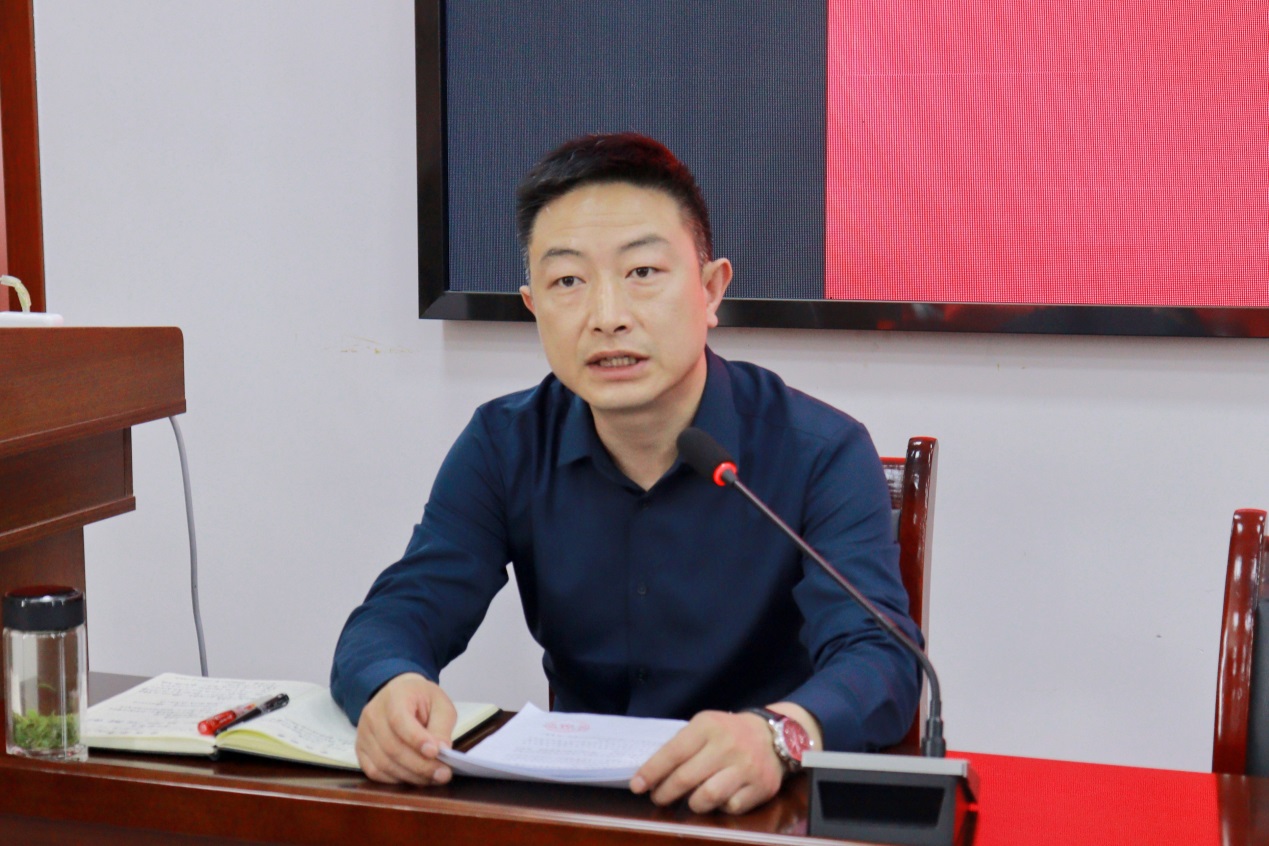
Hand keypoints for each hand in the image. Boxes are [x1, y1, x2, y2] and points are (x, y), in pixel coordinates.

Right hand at [354, 672, 456, 785]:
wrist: (400, 694)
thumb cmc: (423, 700)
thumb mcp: (441, 705)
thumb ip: (442, 727)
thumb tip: (442, 752)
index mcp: (394, 696)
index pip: (399, 720)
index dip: (416, 739)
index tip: (435, 753)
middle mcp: (373, 714)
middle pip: (392, 747)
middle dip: (420, 765)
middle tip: (443, 774)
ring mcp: (363, 733)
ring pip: (383, 763)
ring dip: (411, 775)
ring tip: (433, 777)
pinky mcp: (361, 749)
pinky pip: (374, 772)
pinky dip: (396, 779)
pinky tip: (413, 777)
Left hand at [629, 710, 784, 814]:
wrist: (775, 735)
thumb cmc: (729, 732)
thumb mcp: (705, 726)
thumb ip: (682, 746)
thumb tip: (652, 775)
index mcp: (708, 726)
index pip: (673, 752)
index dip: (652, 772)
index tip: (637, 786)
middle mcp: (727, 746)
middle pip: (686, 778)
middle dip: (665, 793)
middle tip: (658, 798)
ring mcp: (746, 767)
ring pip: (707, 797)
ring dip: (692, 804)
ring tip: (689, 800)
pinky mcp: (761, 787)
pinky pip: (731, 807)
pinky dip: (720, 807)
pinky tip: (719, 798)